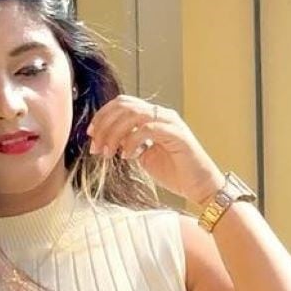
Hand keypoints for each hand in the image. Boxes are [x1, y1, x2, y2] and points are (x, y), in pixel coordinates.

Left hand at [86, 97, 224, 208]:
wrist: (200, 186)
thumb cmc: (175, 173)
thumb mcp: (145, 157)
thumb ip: (129, 145)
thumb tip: (108, 142)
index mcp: (153, 117)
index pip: (123, 104)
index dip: (103, 116)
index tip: (91, 135)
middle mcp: (161, 115)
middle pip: (125, 105)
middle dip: (104, 125)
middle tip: (96, 147)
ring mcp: (170, 122)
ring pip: (134, 115)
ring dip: (115, 133)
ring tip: (109, 153)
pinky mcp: (176, 135)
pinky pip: (147, 129)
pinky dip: (132, 141)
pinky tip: (127, 156)